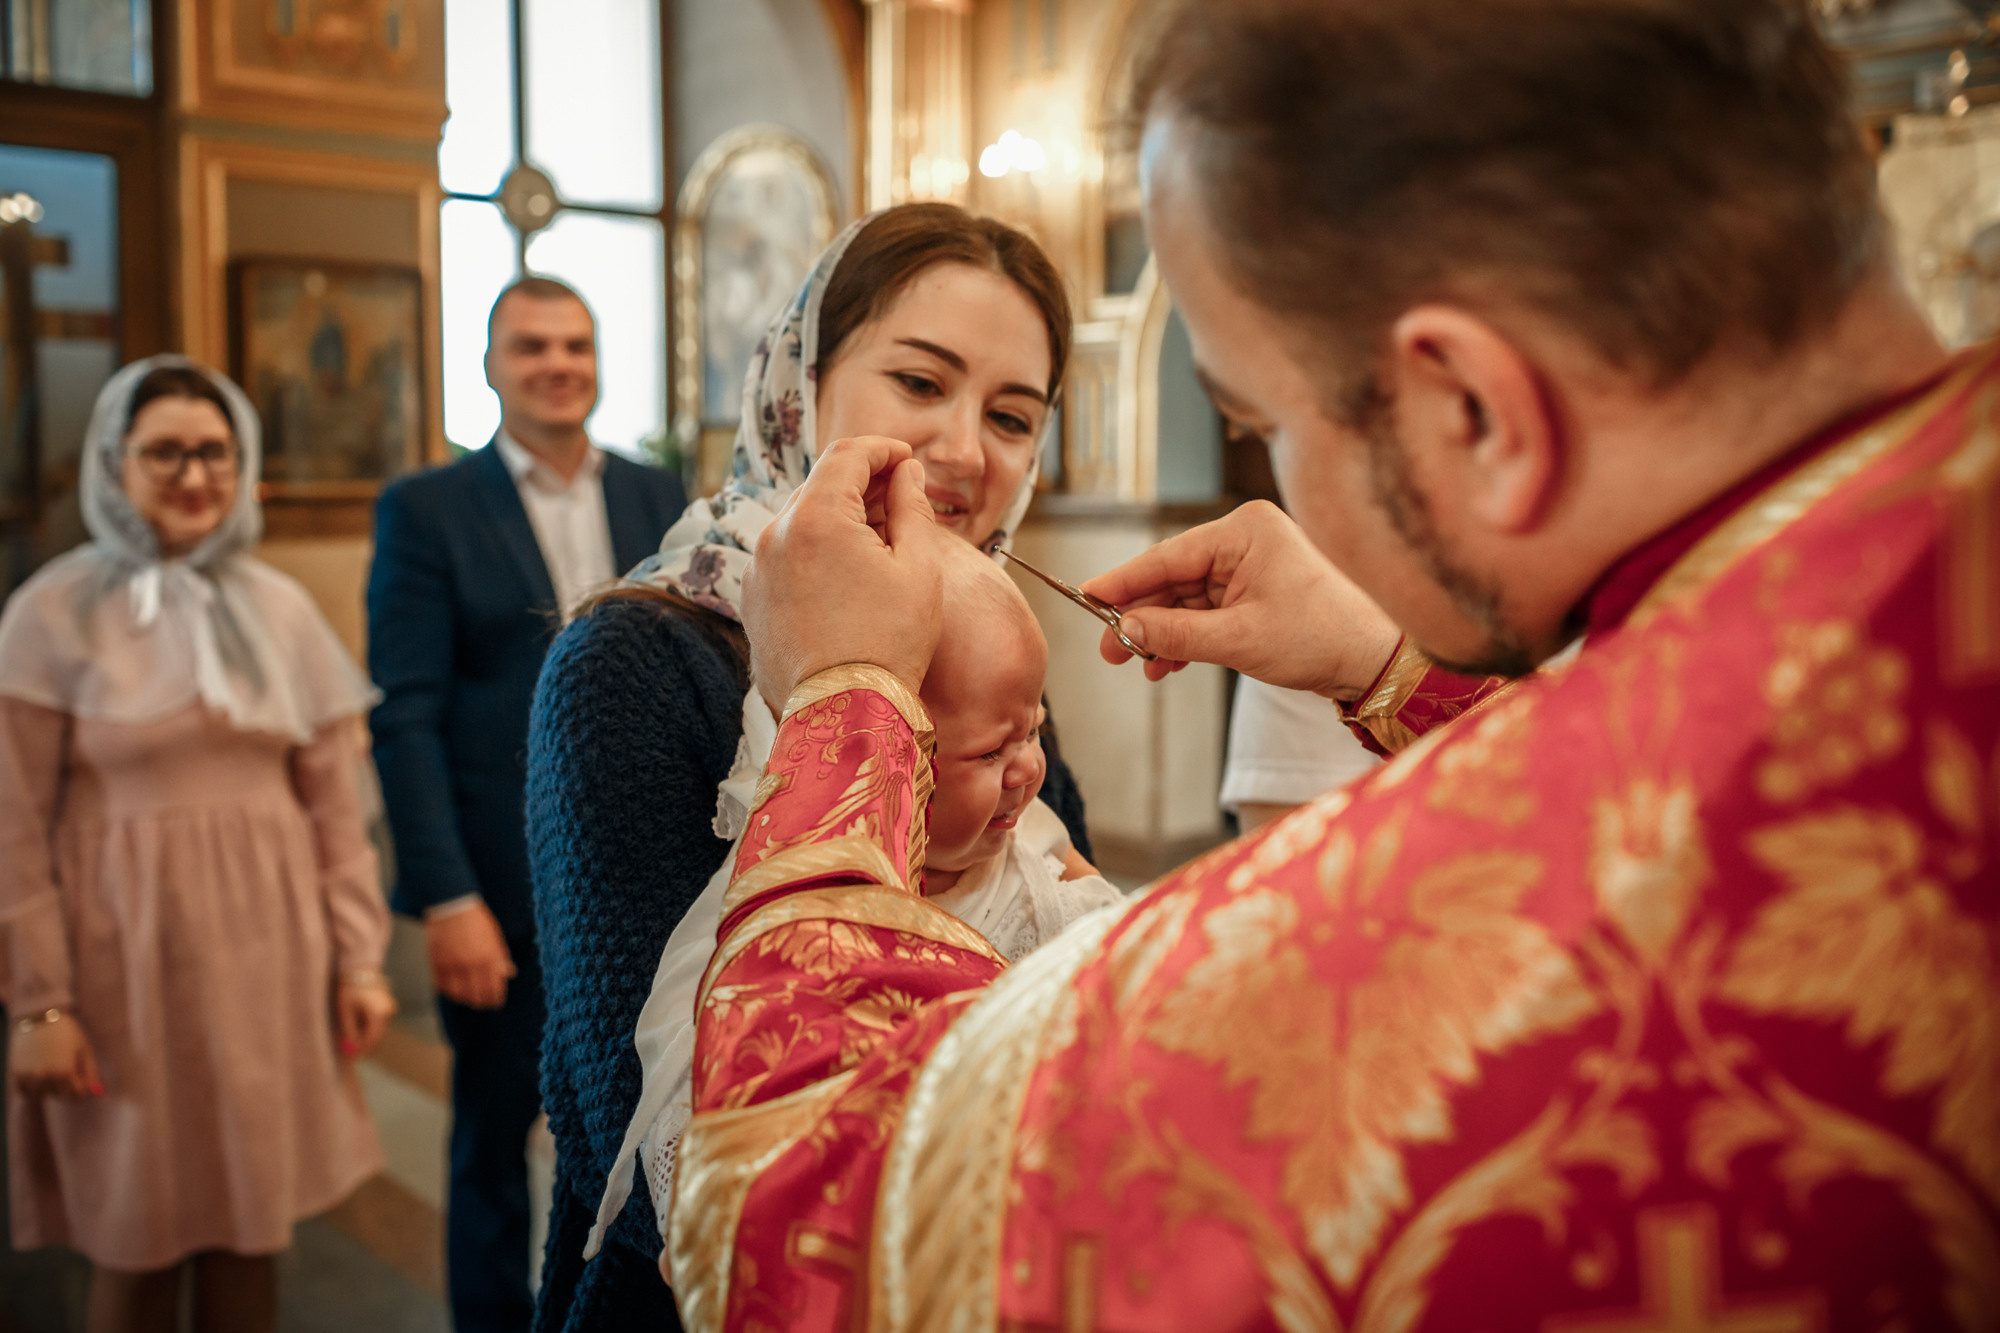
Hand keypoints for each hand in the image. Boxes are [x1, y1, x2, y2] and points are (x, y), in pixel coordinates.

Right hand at [9, 1015, 101, 1098]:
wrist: (39, 1016)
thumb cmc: (67, 1031)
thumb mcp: (84, 1050)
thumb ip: (91, 1074)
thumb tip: (98, 1093)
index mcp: (64, 1072)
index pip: (76, 1096)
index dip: (81, 1088)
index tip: (82, 1077)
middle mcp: (44, 1077)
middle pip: (59, 1095)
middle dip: (66, 1086)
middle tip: (66, 1065)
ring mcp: (27, 1077)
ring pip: (42, 1094)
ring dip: (49, 1086)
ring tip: (52, 1065)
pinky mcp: (15, 1073)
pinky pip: (25, 1091)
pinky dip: (33, 1086)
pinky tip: (39, 1069)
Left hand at [335, 980, 397, 1058]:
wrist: (360, 967)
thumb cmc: (350, 988)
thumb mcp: (345, 1011)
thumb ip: (349, 1031)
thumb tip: (350, 1048)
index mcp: (379, 1015)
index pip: (372, 1040)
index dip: (361, 1050)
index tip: (349, 1056)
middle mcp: (388, 1013)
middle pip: (376, 1036)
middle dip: (362, 1043)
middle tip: (347, 1047)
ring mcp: (390, 1008)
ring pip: (377, 1029)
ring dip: (364, 1034)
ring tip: (348, 1031)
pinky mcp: (387, 1004)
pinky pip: (378, 1021)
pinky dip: (367, 1025)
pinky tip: (355, 1020)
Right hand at [425, 901, 515, 1009]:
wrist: (451, 905)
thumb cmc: (476, 919)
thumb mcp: (495, 936)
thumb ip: (501, 957)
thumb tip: (510, 973)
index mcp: (489, 958)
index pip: (494, 989)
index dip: (496, 999)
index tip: (496, 1002)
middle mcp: (471, 965)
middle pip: (477, 996)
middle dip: (481, 1002)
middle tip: (482, 1002)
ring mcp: (453, 965)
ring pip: (458, 995)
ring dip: (464, 998)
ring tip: (467, 997)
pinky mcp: (437, 963)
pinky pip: (442, 986)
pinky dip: (448, 990)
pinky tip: (452, 988)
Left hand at [742, 435, 944, 709]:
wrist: (842, 717)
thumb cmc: (889, 644)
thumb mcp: (918, 569)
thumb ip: (913, 508)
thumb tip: (908, 473)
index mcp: (817, 517)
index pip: (847, 455)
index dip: (882, 450)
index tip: (907, 460)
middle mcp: (776, 535)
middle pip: (820, 485)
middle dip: (861, 484)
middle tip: (901, 501)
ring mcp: (757, 569)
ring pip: (800, 523)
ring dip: (837, 520)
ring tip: (878, 545)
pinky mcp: (751, 601)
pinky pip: (785, 559)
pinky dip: (815, 552)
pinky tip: (847, 579)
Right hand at [1080, 500, 1401, 699]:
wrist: (1373, 662)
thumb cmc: (1321, 637)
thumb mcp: (1239, 639)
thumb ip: (1175, 634)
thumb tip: (1124, 631)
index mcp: (1245, 530)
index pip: (1168, 555)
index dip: (1123, 581)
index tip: (1085, 596)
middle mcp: (1245, 540)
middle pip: (1173, 577)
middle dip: (1140, 616)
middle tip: (1108, 648)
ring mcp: (1250, 566)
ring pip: (1185, 599)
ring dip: (1161, 633)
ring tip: (1135, 664)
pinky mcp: (1254, 593)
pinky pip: (1205, 612)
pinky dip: (1185, 638)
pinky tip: (1165, 664)